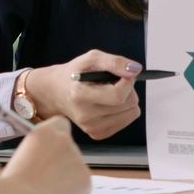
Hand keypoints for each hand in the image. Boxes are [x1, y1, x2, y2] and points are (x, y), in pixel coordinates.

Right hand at [0, 116, 90, 193]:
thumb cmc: (13, 181)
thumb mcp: (21, 155)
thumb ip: (39, 151)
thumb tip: (47, 161)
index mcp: (46, 131)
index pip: (61, 123)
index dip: (57, 138)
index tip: (51, 150)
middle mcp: (65, 140)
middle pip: (70, 149)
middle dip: (62, 163)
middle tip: (46, 178)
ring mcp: (77, 158)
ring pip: (75, 169)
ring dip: (66, 179)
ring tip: (46, 192)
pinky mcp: (86, 177)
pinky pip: (82, 187)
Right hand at [27, 51, 143, 139]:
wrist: (57, 92)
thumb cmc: (75, 73)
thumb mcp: (91, 58)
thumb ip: (114, 62)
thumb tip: (136, 70)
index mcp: (80, 96)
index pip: (118, 96)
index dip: (128, 82)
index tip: (124, 74)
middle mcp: (85, 116)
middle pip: (129, 104)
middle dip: (128, 89)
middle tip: (115, 81)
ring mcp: (91, 128)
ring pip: (131, 113)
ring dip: (127, 99)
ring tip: (110, 92)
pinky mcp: (97, 134)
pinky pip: (126, 120)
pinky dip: (123, 110)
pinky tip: (108, 103)